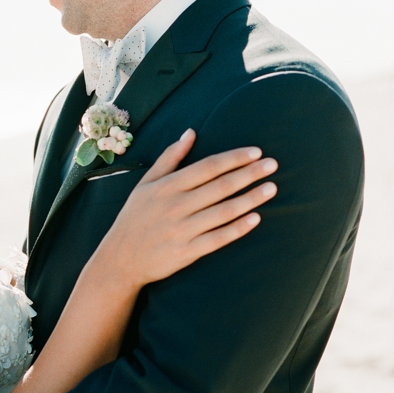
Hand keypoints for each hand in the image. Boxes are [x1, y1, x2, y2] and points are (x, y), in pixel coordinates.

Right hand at [97, 130, 277, 286]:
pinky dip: (237, 229)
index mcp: (167, 186)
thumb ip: (170, 157)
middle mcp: (176, 206)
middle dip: (249, 174)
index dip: (234, 158)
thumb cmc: (135, 217)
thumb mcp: (146, 183)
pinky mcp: (186, 252)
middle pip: (220, 186)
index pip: (208, 167)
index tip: (256, 152)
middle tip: (273, 165)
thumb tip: (191, 132)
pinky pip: (217, 239)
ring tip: (272, 188)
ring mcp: (182, 230)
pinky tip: (256, 219)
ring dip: (250, 199)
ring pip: (223, 211)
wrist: (120, 260)